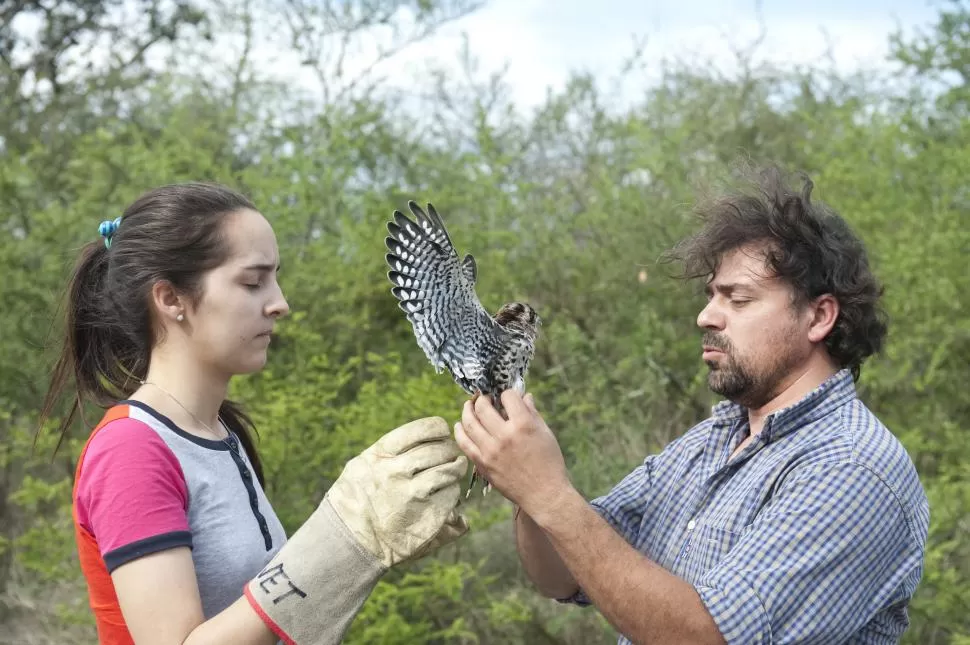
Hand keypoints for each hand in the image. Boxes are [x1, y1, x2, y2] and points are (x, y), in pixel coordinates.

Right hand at [246, 417, 468, 644]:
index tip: (443, 433)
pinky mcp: (426, 516)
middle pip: (439, 449)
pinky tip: (447, 496)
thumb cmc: (356, 500)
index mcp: (380, 454)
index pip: (421, 430)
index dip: (439, 429)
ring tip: (455, 472)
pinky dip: (453, 494)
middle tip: (452, 455)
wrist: (347, 542)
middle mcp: (395, 471)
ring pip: (448, 471)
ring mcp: (411, 494)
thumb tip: (431, 438)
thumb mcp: (363, 466)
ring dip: (456, 470)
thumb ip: (392, 452)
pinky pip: (451, 496)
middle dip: (450, 451)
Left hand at [455, 391, 571, 518]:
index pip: (508, 397)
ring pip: (469, 423)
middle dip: (483, 398)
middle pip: (483, 407)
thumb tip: (524, 396)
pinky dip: (460, 431)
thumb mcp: (545, 433)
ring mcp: (490, 450)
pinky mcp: (482, 463)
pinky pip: (464, 443)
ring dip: (467, 410)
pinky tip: (460, 425)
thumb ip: (532, 413)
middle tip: (485, 398)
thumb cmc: (549, 463)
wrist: (543, 493)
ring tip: (469, 406)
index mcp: (523, 425)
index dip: (508, 393)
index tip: (508, 397)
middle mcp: (504, 435)